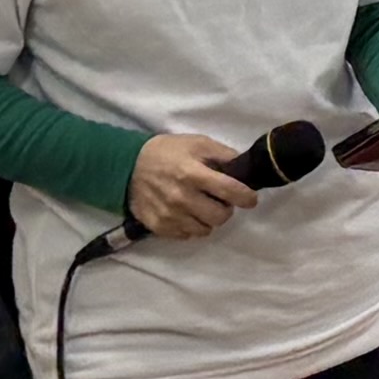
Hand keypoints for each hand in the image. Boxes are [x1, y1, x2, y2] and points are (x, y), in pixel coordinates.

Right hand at [128, 130, 254, 240]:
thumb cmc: (167, 152)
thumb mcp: (197, 143)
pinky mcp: (159, 227)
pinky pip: (187, 235)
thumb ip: (223, 154)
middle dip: (226, 209)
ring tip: (203, 207)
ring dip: (209, 219)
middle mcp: (182, 197)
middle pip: (220, 216)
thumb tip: (243, 167)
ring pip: (205, 230)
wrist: (127, 166)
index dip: (246, 197)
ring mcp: (169, 215)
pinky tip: (187, 213)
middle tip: (221, 200)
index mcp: (193, 173)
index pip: (230, 191)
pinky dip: (192, 226)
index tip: (251, 199)